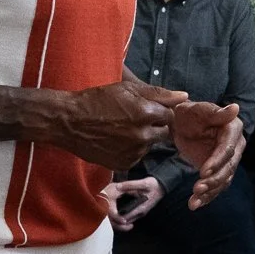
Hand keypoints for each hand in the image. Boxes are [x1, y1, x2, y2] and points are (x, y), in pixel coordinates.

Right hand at [60, 82, 182, 171]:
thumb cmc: (97, 100)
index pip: (170, 115)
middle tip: (134, 119)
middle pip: (164, 133)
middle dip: (154, 126)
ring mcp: (134, 152)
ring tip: (122, 130)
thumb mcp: (127, 89)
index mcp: (147, 113)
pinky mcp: (124, 164)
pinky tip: (116, 141)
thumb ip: (159, 93)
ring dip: (143, 138)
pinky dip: (131, 150)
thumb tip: (185, 96)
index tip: (146, 110)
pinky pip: (137, 157)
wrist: (69, 122)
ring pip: (150, 145)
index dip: (160, 112)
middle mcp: (144, 135)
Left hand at [100, 177, 162, 231]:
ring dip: (120, 218)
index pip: (127, 217)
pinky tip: (117, 210)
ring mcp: (141, 212)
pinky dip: (123, 215)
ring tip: (109, 214)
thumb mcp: (143, 183)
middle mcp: (141, 212)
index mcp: (141, 207)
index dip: (117, 218)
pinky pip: (131, 216)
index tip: (108, 215)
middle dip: (116, 219)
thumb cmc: (154, 185)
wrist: (162, 186)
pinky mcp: (141, 210)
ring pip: (128, 219)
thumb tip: (118, 187)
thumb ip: (130, 185)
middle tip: (106, 216)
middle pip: (126, 220)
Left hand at [171, 101, 242, 206]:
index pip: (228, 148)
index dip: (217, 161)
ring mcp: (228, 160)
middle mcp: (235, 146)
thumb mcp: (198, 110)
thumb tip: (234, 109)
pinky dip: (206, 197)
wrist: (181, 124)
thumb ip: (215, 112)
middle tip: (197, 188)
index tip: (203, 171)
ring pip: (224, 179)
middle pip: (228, 167)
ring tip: (194, 200)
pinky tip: (195, 204)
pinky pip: (216, 186)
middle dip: (214, 180)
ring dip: (210, 191)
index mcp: (233, 129)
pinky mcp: (219, 171)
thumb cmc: (189, 114)